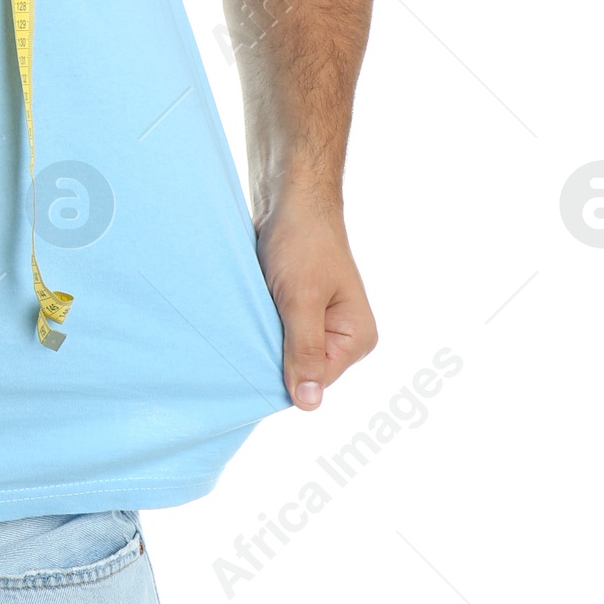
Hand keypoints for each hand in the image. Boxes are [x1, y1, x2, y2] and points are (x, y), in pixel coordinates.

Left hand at [256, 195, 376, 411]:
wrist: (289, 198)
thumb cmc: (301, 242)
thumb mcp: (300, 300)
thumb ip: (305, 351)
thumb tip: (309, 404)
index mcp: (357, 338)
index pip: (315, 382)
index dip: (284, 374)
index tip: (256, 356)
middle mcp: (343, 335)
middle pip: (300, 370)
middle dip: (273, 356)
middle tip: (249, 333)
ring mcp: (320, 323)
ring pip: (284, 352)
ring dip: (263, 340)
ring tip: (248, 319)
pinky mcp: (298, 309)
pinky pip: (276, 333)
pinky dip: (259, 326)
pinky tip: (246, 314)